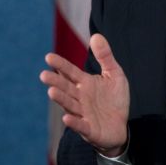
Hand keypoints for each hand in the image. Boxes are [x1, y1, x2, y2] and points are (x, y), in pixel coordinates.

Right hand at [39, 34, 128, 155]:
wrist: (121, 126)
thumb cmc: (114, 100)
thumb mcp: (114, 74)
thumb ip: (105, 56)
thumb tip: (96, 35)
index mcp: (84, 83)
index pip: (70, 72)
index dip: (60, 65)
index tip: (49, 57)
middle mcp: (80, 97)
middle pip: (66, 88)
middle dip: (55, 81)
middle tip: (44, 75)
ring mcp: (83, 113)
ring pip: (70, 105)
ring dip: (61, 99)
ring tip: (51, 91)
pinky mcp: (90, 129)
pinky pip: (81, 125)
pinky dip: (73, 122)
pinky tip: (66, 118)